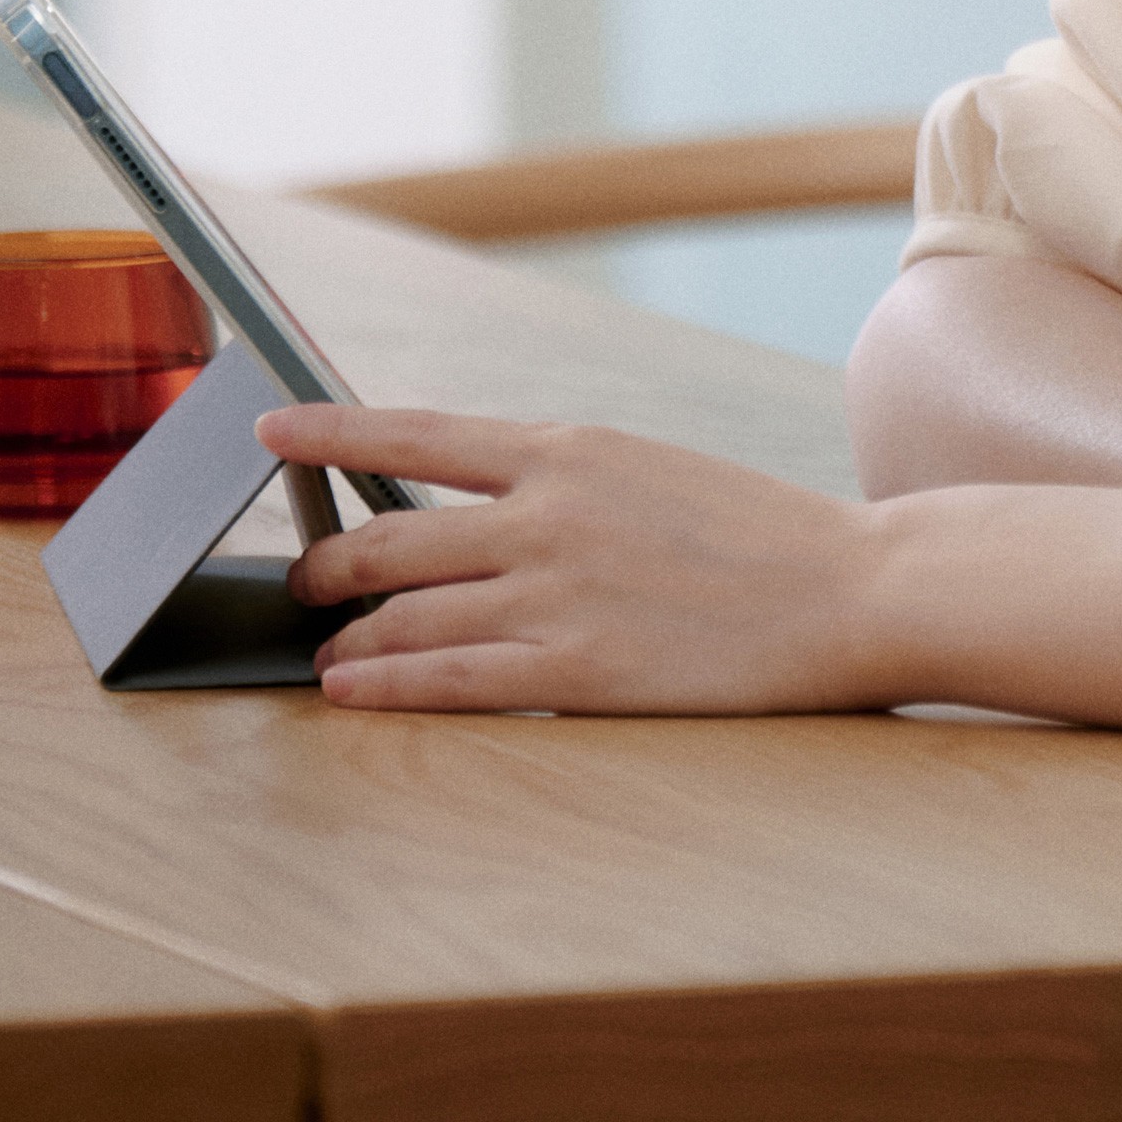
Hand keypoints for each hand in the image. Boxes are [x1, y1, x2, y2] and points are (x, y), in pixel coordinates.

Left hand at [255, 403, 897, 715]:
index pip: (414, 431)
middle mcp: (547, 511)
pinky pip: (451, 679)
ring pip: (407, 616)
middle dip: (327, 566)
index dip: (328, 433)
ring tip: (328, 658)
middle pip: (389, 537)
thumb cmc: (758, 533)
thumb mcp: (648, 470)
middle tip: (304, 586)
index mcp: (568, 448)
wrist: (852, 587)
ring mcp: (558, 591)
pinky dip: (386, 687)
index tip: (269, 429)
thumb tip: (468, 500)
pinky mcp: (579, 666)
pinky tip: (353, 692)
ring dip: (350, 640)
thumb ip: (557, 479)